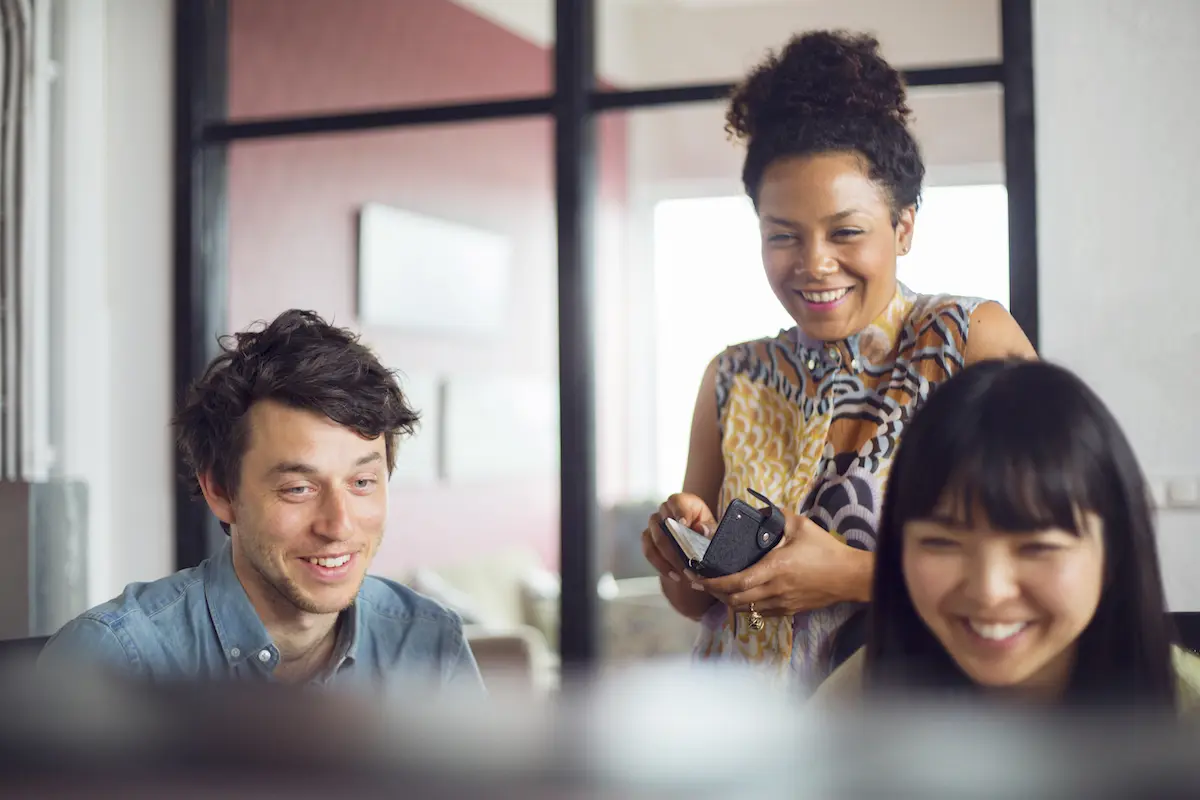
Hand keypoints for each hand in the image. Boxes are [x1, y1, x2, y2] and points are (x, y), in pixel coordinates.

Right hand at [641, 493, 717, 584]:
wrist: (697, 539)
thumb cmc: (705, 530)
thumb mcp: (712, 528)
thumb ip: (709, 528)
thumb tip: (701, 530)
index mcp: (682, 502)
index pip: (676, 502)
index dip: (679, 512)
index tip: (684, 524)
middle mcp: (665, 510)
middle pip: (662, 523)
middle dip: (674, 546)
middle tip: (687, 562)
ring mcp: (654, 524)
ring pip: (653, 539)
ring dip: (667, 559)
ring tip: (681, 573)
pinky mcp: (648, 538)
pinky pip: (648, 550)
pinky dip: (659, 564)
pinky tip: (673, 575)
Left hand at [690, 508, 871, 615]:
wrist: (849, 576)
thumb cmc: (825, 549)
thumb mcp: (800, 525)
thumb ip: (775, 516)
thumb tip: (756, 511)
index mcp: (775, 568)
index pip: (736, 582)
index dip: (712, 583)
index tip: (696, 577)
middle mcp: (775, 589)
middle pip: (734, 599)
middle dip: (713, 593)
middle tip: (701, 582)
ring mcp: (782, 603)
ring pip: (745, 609)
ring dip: (727, 601)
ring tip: (717, 589)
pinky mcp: (789, 610)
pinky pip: (760, 614)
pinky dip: (745, 606)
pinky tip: (741, 596)